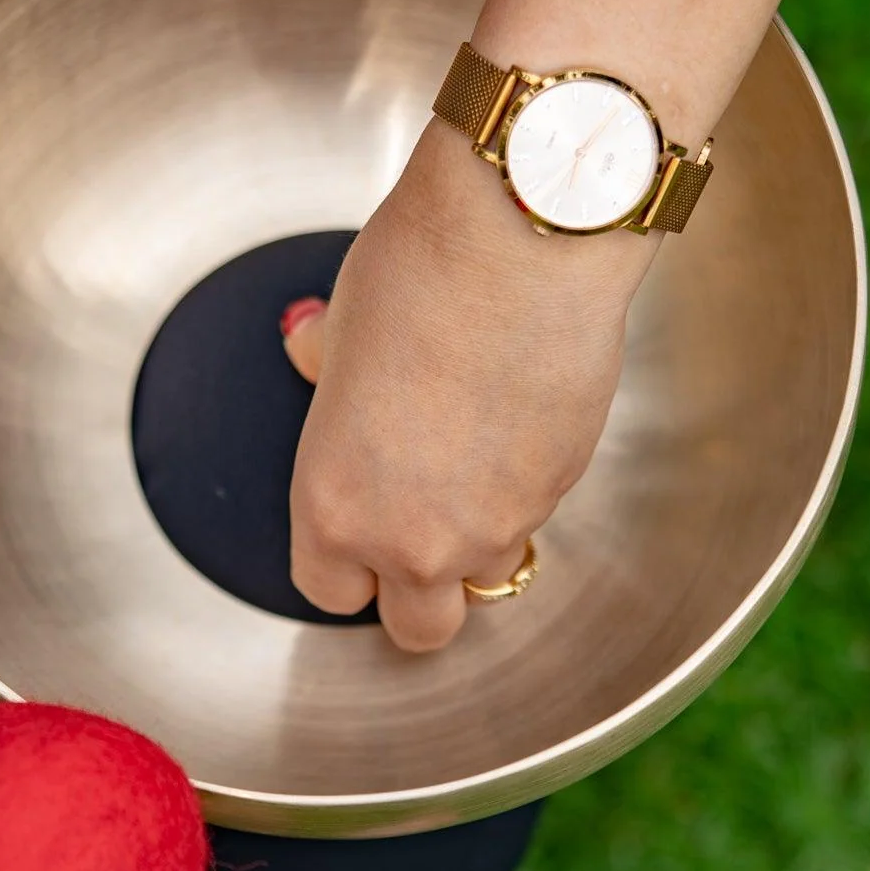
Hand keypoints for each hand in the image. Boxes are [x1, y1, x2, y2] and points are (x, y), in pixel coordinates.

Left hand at [286, 118, 652, 651]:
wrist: (523, 240)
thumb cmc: (419, 272)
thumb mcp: (341, 326)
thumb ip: (324, 368)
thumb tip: (308, 350)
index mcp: (335, 507)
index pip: (329, 592)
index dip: (343, 565)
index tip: (352, 534)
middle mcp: (415, 538)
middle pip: (419, 630)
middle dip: (417, 594)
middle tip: (417, 531)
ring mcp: (498, 523)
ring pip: (489, 577)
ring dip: (479, 542)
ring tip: (473, 463)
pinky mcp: (561, 488)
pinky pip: (536, 516)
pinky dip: (524, 488)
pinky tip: (515, 419)